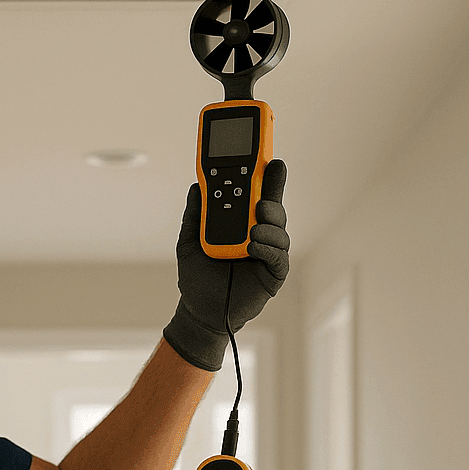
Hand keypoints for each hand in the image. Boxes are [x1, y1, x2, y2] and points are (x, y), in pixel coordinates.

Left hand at [163, 160, 290, 371]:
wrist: (199, 311)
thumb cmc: (198, 277)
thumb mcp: (189, 241)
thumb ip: (195, 215)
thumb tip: (196, 187)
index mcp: (242, 224)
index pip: (258, 195)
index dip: (267, 177)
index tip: (271, 158)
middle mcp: (260, 234)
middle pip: (274, 207)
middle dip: (273, 193)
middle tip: (265, 185)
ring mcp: (268, 253)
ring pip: (279, 230)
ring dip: (270, 222)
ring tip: (255, 223)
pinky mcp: (272, 274)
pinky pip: (278, 257)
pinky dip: (268, 247)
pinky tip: (255, 244)